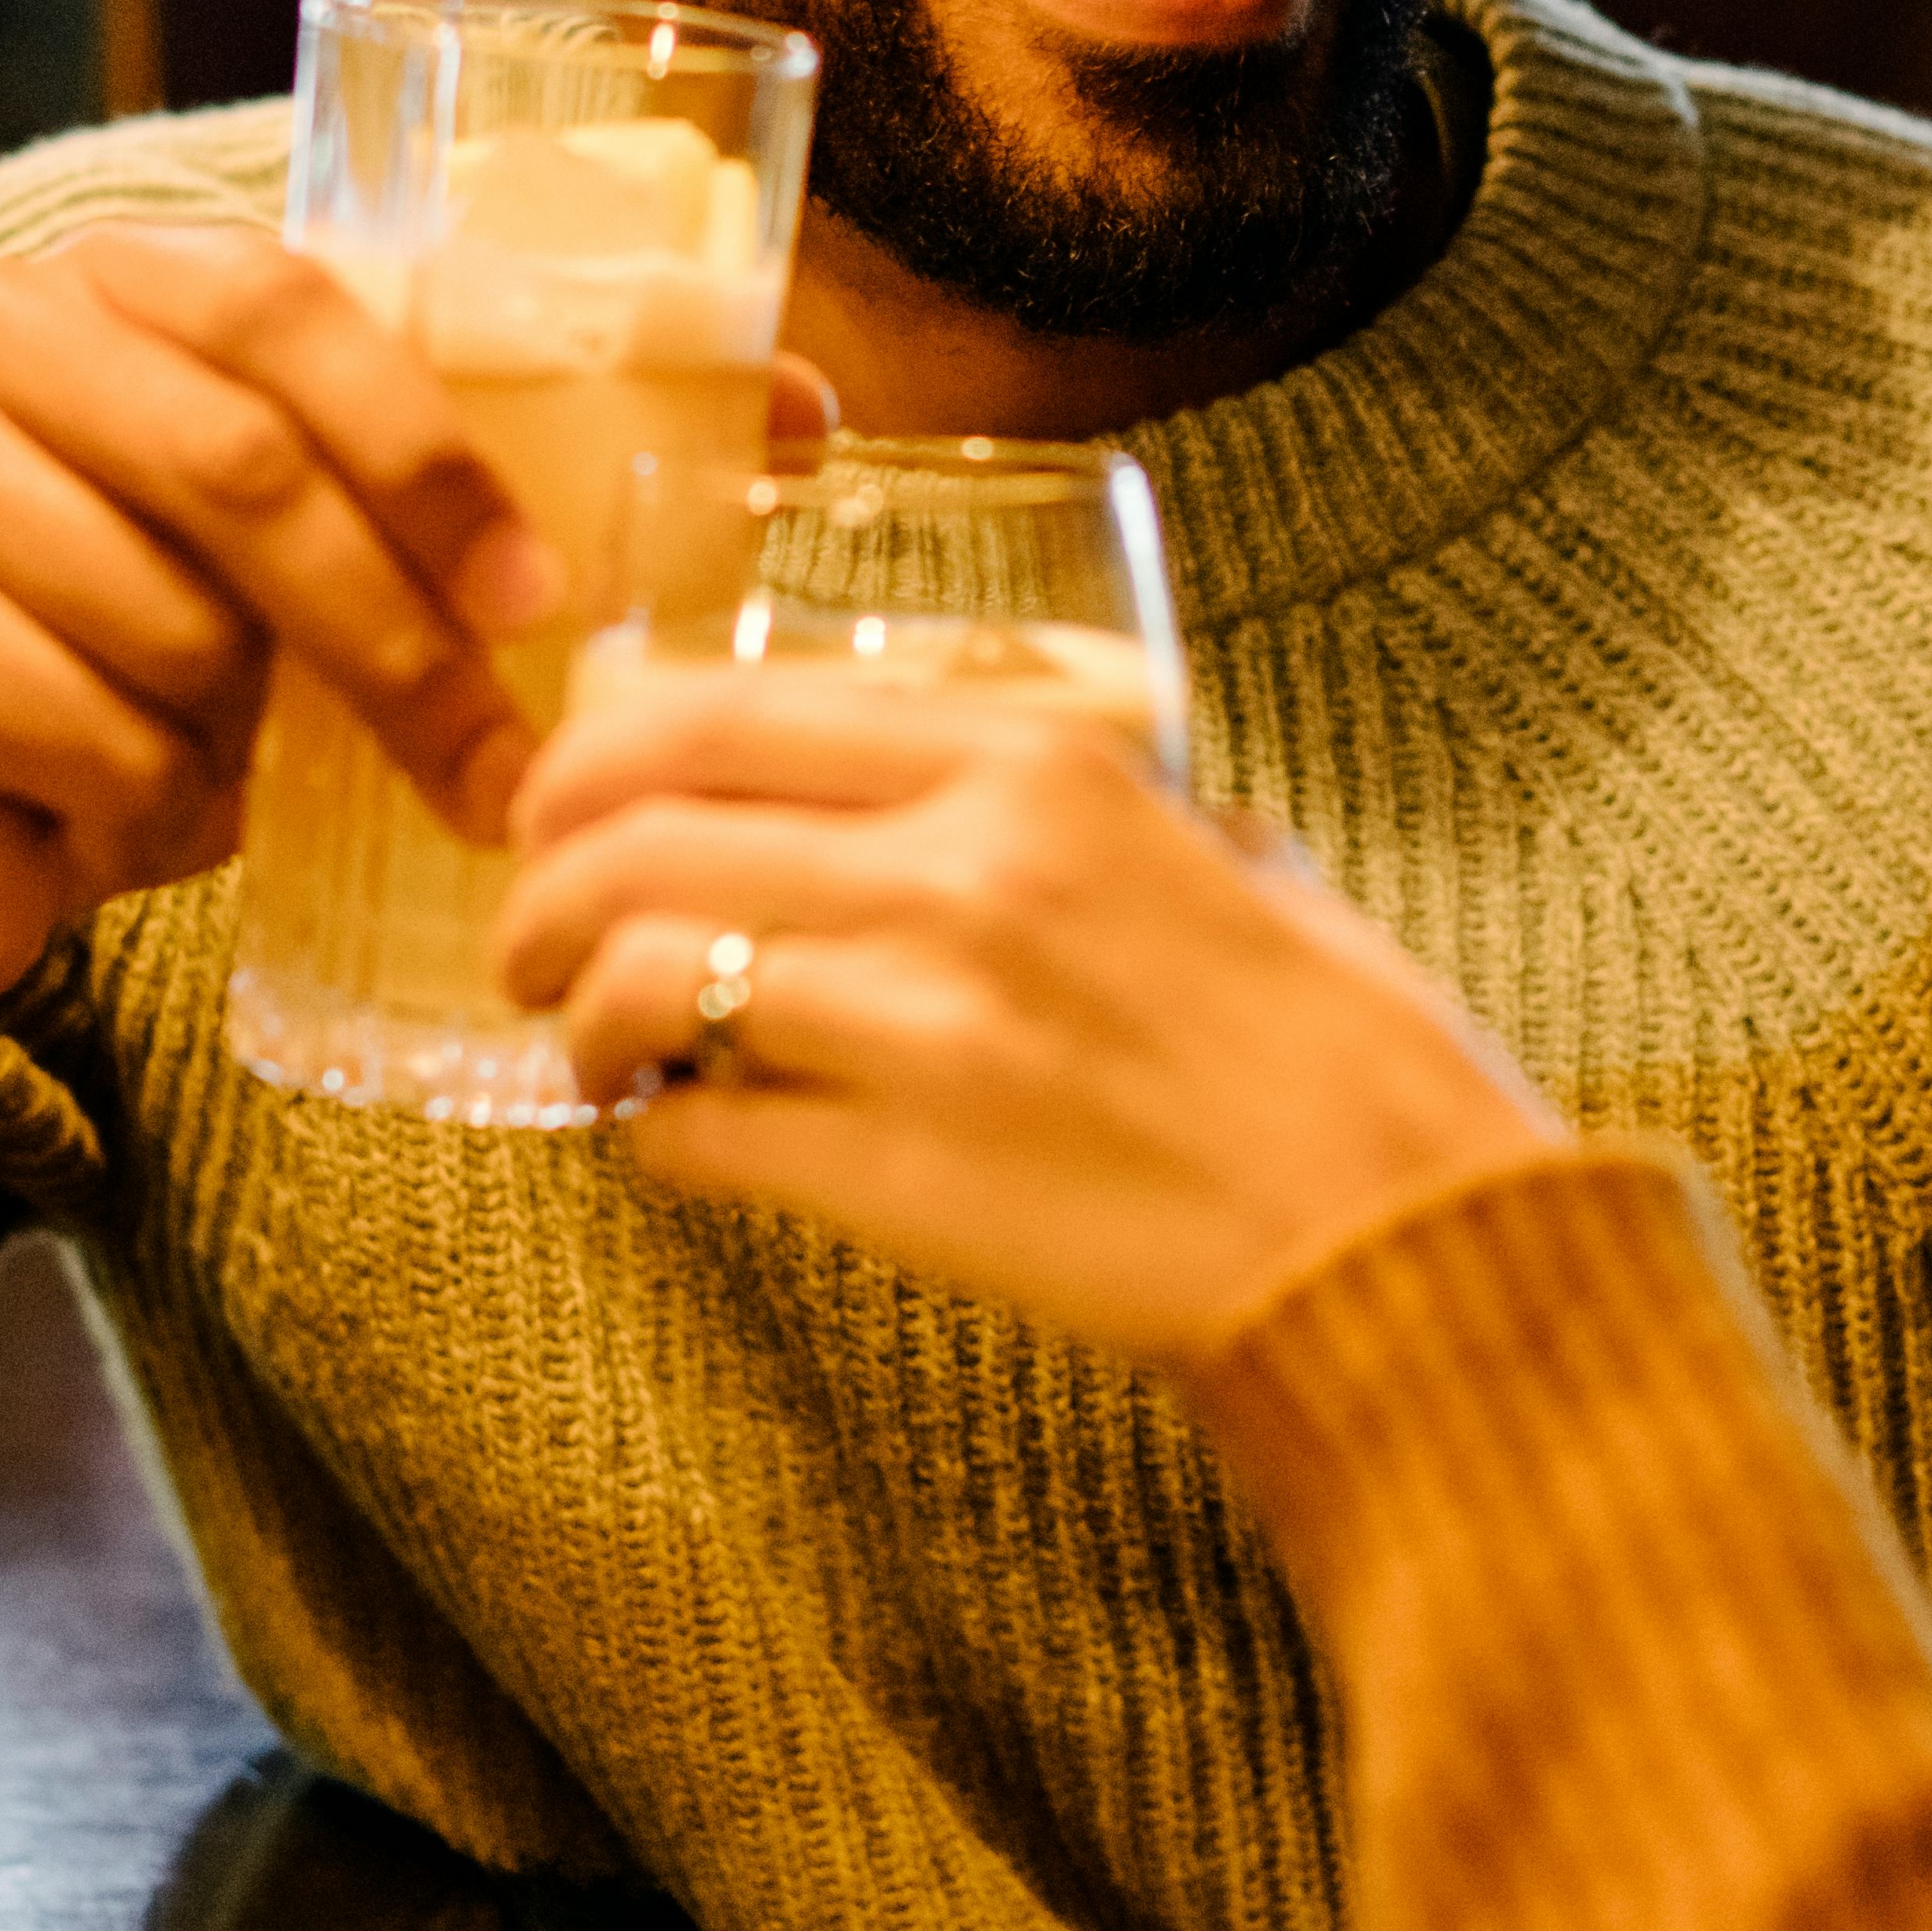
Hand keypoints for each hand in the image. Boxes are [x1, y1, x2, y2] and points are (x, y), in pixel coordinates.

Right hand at [0, 221, 566, 1022]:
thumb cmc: (111, 676)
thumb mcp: (256, 566)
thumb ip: (379, 502)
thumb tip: (652, 504)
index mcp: (103, 273)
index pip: (288, 311)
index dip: (426, 456)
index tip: (534, 596)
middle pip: (248, 470)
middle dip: (395, 636)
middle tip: (492, 762)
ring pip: (177, 624)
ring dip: (238, 740)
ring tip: (204, 766)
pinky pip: (91, 732)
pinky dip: (144, 804)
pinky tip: (97, 811)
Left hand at [495, 671, 1569, 1364]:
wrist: (1402, 1223)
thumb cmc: (1321, 1037)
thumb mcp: (1197, 840)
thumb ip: (1053, 789)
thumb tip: (910, 765)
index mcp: (1026, 760)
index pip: (704, 707)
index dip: (586, 756)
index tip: (567, 804)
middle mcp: (961, 868)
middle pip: (629, 832)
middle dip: (535, 888)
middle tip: (529, 938)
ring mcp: (925, 1026)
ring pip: (629, 977)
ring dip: (571, 1016)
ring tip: (587, 1049)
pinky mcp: (906, 1180)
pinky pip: (693, 1140)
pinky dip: (652, 1140)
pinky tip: (681, 1141)